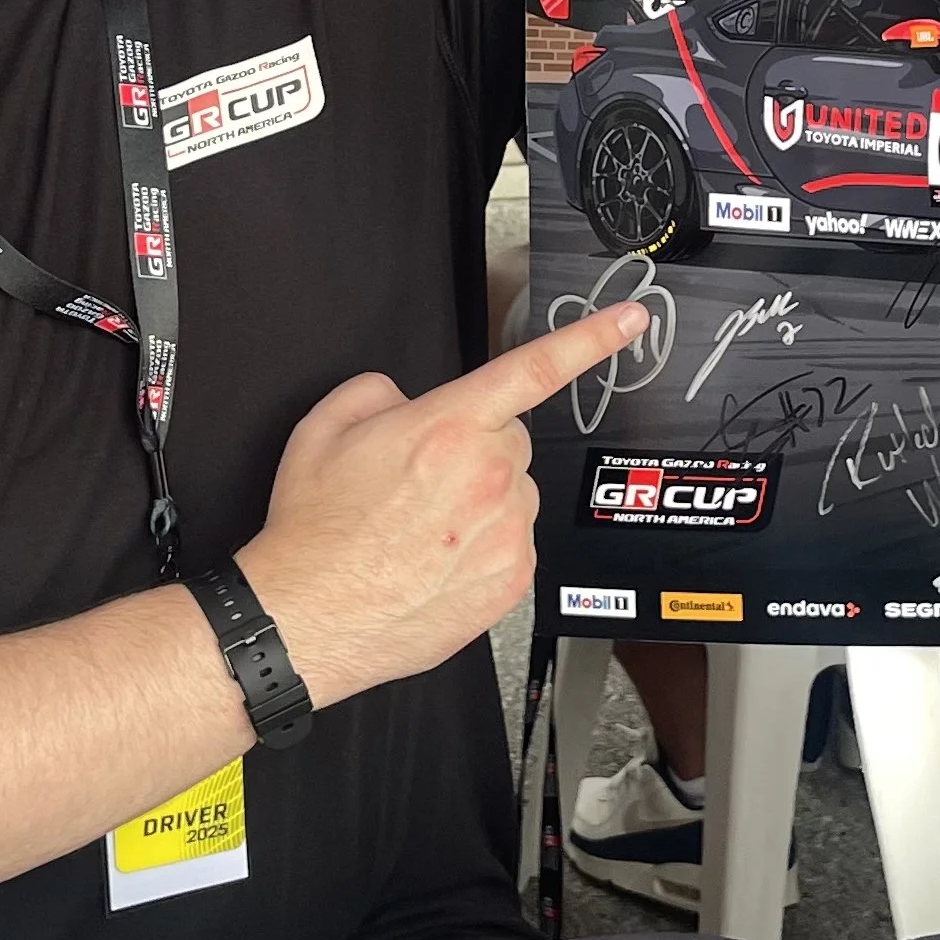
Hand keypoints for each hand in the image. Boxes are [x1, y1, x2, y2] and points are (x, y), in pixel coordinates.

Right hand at [237, 303, 647, 708]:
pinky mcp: (511, 582)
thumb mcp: (323, 430)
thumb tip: (406, 400)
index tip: (632, 320)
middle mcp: (489, 478)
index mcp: (448, 428)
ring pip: (514, 497)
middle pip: (510, 442)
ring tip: (420, 532)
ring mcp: (507, 534)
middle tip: (420, 484)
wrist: (307, 619)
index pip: (534, 368)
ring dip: (481, 504)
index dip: (591, 338)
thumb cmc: (315, 532)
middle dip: (476, 451)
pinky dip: (482, 550)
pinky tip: (434, 563)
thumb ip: (376, 392)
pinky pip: (513, 546)